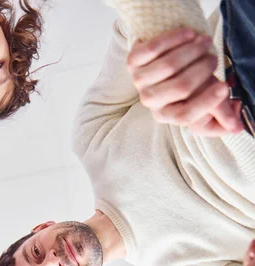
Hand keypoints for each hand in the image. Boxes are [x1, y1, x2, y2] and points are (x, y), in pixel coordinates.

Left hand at [127, 28, 243, 135]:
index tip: (224, 87)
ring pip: (169, 66)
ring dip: (193, 51)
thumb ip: (219, 112)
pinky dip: (175, 38)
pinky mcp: (132, 61)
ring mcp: (139, 82)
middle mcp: (150, 102)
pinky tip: (190, 34)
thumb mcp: (202, 98)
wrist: (159, 61)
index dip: (206, 102)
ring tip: (206, 42)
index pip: (185, 115)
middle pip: (181, 87)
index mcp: (167, 115)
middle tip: (214, 58)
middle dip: (203, 69)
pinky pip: (154, 49)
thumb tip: (236, 127)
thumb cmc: (185, 83)